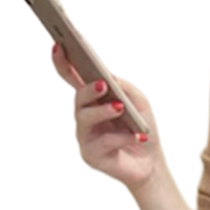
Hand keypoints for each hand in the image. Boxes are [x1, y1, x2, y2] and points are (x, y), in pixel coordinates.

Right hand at [51, 42, 163, 191]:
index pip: (72, 78)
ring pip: (86, 119)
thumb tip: (108, 77)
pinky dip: (123, 137)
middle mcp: (85, 116)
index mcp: (92, 99)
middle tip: (102, 84)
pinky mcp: (91, 156)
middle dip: (88, 89)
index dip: (63, 63)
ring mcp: (85, 136)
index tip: (58, 46)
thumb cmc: (141, 128)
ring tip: (119, 107)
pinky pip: (105, 143)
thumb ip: (123, 87)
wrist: (151, 164)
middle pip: (79, 98)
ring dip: (103, 111)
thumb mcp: (139, 103)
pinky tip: (137, 136)